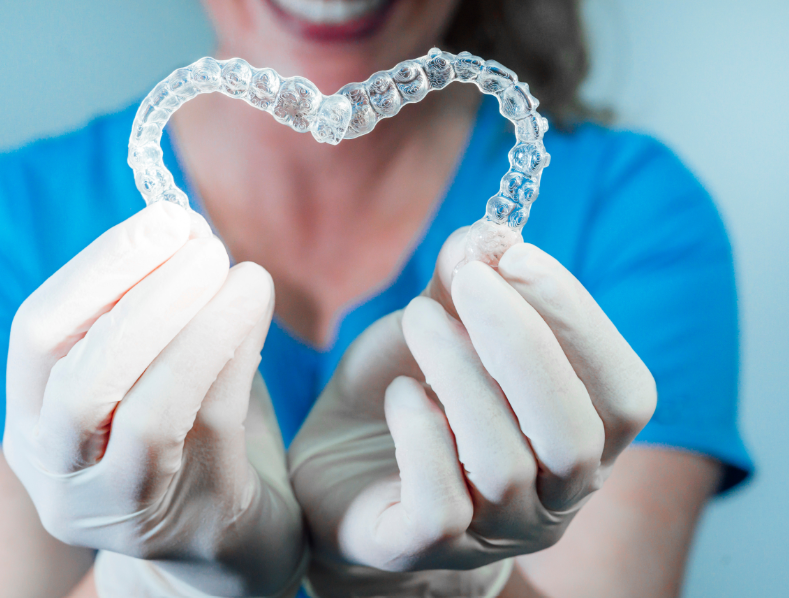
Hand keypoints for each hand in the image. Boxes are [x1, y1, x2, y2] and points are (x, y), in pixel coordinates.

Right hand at [4, 203, 304, 597]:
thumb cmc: (187, 439)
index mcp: (34, 424)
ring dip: (196, 327)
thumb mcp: (152, 371)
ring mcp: (119, 508)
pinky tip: (256, 310)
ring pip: (145, 413)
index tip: (164, 219)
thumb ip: (156, 309)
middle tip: (203, 243)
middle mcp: (59, 473)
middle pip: (79, 380)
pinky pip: (209, 428)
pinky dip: (234, 356)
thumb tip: (185, 225)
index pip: (37, 336)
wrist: (226, 542)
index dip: (99, 270)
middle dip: (143, 297)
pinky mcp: (189, 520)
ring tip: (242, 272)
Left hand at [288, 228, 656, 596]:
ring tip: (419, 321)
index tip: (518, 255)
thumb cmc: (407, 394)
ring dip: (460, 374)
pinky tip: (401, 396)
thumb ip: (466, 286)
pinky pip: (442, 505)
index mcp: (580, 440)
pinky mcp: (424, 549)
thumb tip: (487, 234)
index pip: (623, 393)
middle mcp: (551, 498)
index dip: (579, 320)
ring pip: (504, 464)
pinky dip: (422, 435)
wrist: (336, 468)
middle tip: (468, 281)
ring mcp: (492, 534)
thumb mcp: (438, 329)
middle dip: (524, 344)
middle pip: (574, 436)